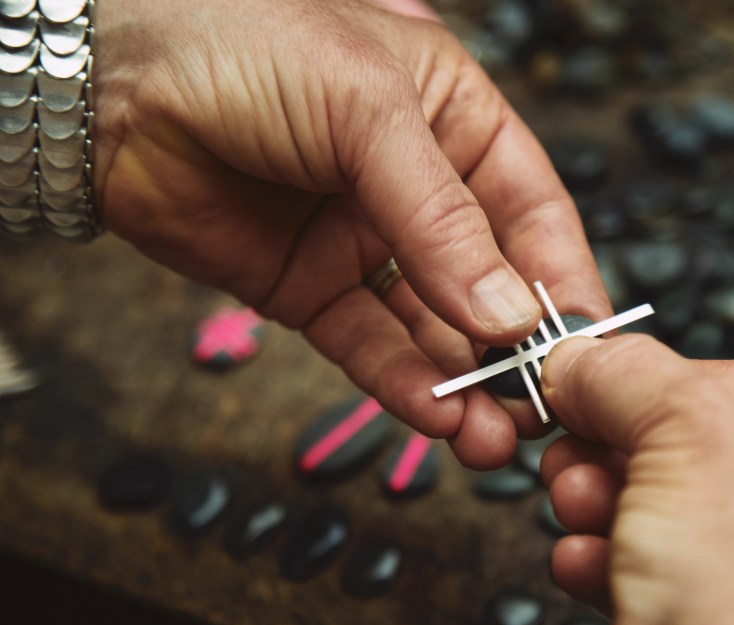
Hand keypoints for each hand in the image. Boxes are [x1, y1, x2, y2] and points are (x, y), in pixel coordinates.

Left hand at [90, 0, 610, 466]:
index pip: (534, 211)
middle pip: (488, 282)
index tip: (587, 346)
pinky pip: (366, 344)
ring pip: (432, 327)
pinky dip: (399, 383)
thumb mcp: (369, 113)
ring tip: (491, 438)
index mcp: (457, 122)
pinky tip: (431, 415)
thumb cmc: (248, 43)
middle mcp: (420, 188)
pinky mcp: (311, 288)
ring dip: (463, 383)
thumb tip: (508, 315)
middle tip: (538, 412)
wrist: (111, 82)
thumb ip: (442, 221)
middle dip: (514, 350)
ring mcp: (365, 242)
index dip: (562, 279)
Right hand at [539, 336, 733, 624]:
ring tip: (573, 498)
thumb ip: (621, 370)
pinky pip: (690, 574)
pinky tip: (587, 561)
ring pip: (691, 510)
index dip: (665, 379)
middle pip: (712, 444)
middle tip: (574, 440)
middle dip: (621, 447)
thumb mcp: (679, 421)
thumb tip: (581, 358)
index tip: (601, 382)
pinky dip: (627, 560)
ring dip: (611, 501)